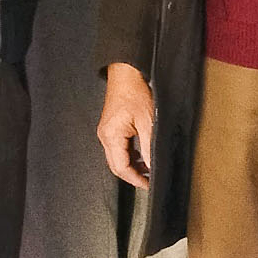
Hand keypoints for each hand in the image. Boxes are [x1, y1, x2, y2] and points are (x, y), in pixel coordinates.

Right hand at [98, 63, 157, 188]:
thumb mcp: (147, 121)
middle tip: (149, 180)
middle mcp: (105, 136)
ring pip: (117, 158)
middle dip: (133, 175)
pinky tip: (141, 155)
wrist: (126, 73)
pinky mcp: (110, 128)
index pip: (121, 168)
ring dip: (132, 166)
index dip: (136, 179)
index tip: (149, 184)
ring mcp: (106, 132)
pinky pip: (117, 149)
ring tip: (148, 169)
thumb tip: (152, 167)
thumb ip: (149, 147)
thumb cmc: (135, 92)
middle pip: (116, 166)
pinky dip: (129, 156)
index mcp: (111, 136)